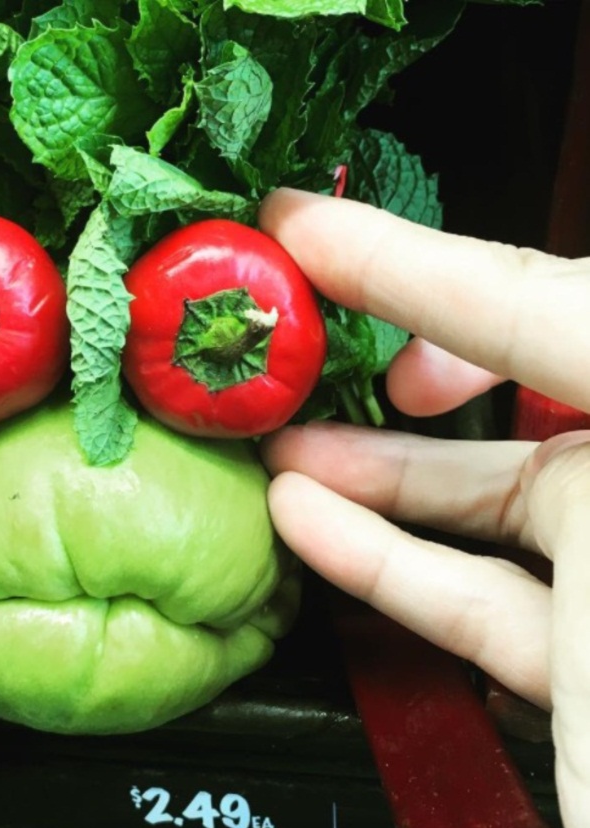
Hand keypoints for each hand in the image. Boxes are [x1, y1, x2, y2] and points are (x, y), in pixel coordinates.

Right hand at [258, 188, 589, 827]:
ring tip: (276, 440)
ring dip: (367, 466)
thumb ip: (559, 351)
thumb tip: (403, 289)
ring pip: (486, 492)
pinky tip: (308, 522)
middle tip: (299, 335)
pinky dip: (384, 555)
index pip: (537, 297)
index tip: (295, 230)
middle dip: (391, 351)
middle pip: (517, 377)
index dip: (401, 259)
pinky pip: (477, 588)